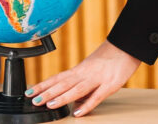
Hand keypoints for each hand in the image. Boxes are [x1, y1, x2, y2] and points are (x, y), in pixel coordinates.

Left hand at [25, 41, 139, 116]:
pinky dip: (87, 105)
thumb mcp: (93, 69)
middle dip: (47, 92)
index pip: (57, 78)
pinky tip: (77, 112)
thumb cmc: (111, 57)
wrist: (127, 46)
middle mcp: (85, 73)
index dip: (43, 85)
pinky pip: (97, 97)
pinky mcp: (110, 84)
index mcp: (80, 69)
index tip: (30, 91)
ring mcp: (97, 78)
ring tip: (48, 104)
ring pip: (76, 89)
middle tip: (33, 99)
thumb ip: (82, 85)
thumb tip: (74, 102)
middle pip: (63, 84)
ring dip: (61, 97)